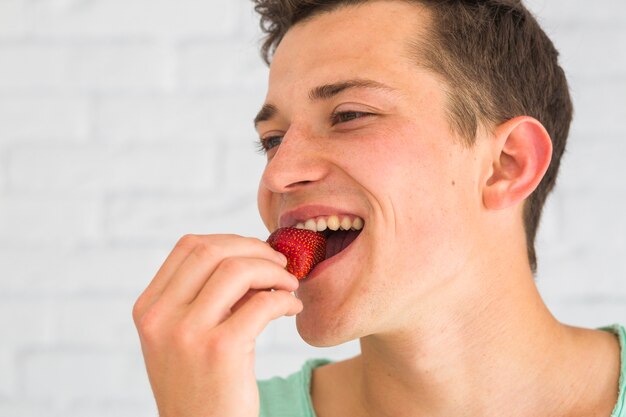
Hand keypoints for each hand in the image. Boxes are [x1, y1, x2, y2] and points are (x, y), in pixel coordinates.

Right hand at [132, 234, 301, 416]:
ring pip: (237, 270)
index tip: (255, 253)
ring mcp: (187, 334)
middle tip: (279, 263)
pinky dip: (285, 300)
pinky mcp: (220, 350)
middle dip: (254, 249)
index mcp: (149, 308)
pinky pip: (262, 303)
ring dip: (272, 271)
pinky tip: (292, 309)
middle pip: (211, 250)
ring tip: (288, 285)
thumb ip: (207, 296)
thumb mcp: (186, 336)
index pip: (188, 247)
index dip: (229, 240)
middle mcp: (161, 318)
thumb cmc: (200, 384)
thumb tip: (253, 257)